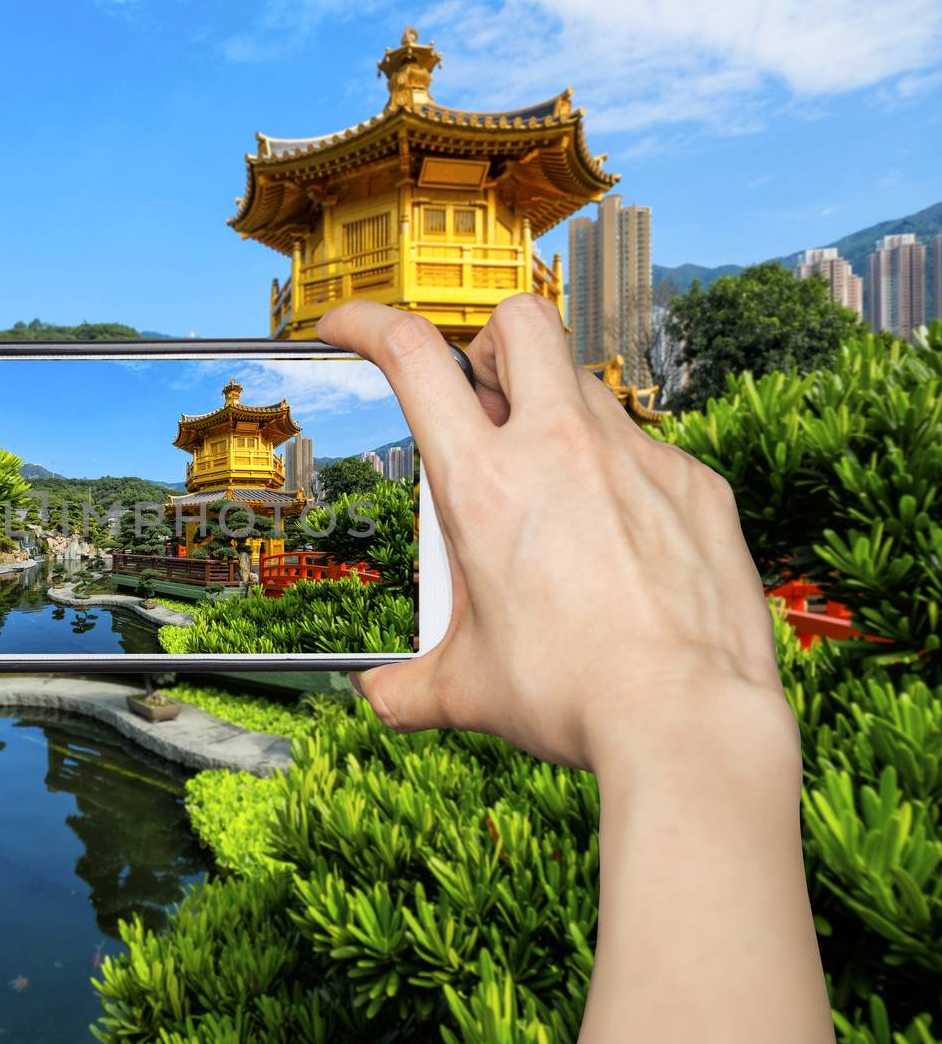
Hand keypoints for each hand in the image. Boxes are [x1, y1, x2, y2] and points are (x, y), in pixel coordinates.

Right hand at [317, 294, 791, 771]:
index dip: (369, 321)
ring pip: (586, 384)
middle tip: (483, 401)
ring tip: (552, 491)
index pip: (413, 355)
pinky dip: (619, 475)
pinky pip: (647, 449)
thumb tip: (376, 696)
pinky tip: (619, 542)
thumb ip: (406, 686)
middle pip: (520, 321)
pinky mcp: (695, 484)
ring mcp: (637, 457)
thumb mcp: (465, 689)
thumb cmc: (571, 699)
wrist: (688, 723)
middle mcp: (560, 448)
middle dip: (489, 342)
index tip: (348, 325)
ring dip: (554, 413)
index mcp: (483, 484)